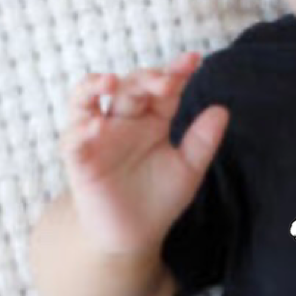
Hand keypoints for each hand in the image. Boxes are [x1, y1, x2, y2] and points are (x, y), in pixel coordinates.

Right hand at [60, 53, 229, 255]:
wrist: (134, 235)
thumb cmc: (160, 198)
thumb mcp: (188, 169)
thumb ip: (203, 140)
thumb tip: (222, 110)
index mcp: (152, 120)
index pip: (163, 89)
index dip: (176, 72)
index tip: (194, 60)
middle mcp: (123, 121)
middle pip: (129, 87)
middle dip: (146, 79)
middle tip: (167, 81)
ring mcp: (97, 136)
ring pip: (86, 98)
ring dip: (94, 85)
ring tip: (110, 81)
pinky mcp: (79, 158)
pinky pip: (73, 137)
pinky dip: (82, 128)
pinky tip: (97, 125)